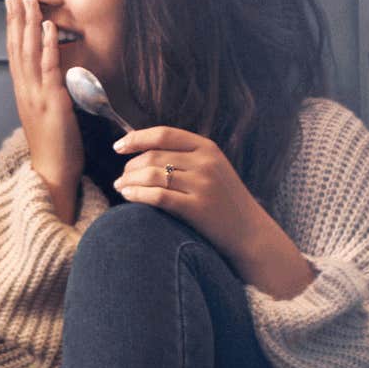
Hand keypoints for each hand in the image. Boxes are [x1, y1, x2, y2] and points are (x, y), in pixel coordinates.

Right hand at [6, 0, 83, 221]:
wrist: (52, 174)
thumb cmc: (53, 150)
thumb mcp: (45, 116)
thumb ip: (44, 95)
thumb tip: (50, 79)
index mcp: (23, 93)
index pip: (15, 53)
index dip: (12, 27)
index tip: (11, 6)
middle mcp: (24, 91)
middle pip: (17, 47)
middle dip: (15, 18)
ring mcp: (35, 95)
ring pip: (28, 52)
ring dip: (28, 24)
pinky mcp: (51, 102)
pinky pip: (47, 67)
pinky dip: (46, 45)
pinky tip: (46, 26)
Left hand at [113, 127, 316, 298]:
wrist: (250, 233)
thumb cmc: (224, 202)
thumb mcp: (213, 169)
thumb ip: (186, 157)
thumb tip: (143, 151)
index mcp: (208, 148)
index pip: (163, 134)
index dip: (136, 138)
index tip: (118, 147)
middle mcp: (206, 162)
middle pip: (153, 156)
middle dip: (130, 166)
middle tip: (121, 177)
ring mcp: (203, 185)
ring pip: (151, 175)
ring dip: (129, 181)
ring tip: (121, 188)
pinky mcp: (197, 208)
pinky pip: (157, 197)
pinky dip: (137, 195)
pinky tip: (128, 197)